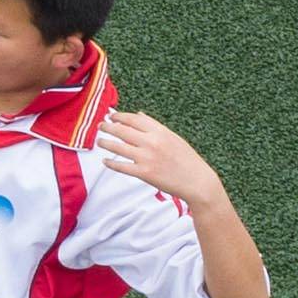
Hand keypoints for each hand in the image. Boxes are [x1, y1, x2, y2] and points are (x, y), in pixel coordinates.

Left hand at [94, 109, 227, 209]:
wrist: (198, 182)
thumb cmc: (187, 159)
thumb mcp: (173, 137)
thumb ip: (154, 126)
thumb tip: (138, 114)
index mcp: (160, 132)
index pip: (133, 119)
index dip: (119, 116)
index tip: (111, 116)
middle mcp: (152, 142)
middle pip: (122, 130)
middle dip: (108, 127)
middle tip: (101, 126)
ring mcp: (147, 158)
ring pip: (118, 147)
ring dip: (106, 143)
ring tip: (100, 141)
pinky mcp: (144, 173)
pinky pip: (121, 166)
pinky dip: (111, 163)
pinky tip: (105, 161)